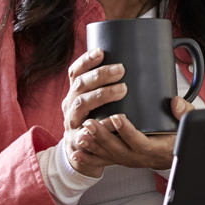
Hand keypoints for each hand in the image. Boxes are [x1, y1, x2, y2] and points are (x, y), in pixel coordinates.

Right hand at [61, 48, 126, 175]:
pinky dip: (101, 125)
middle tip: (121, 70)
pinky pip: (88, 131)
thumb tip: (134, 67)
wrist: (80, 152)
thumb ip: (109, 88)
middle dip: (99, 75)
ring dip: (100, 95)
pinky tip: (115, 120)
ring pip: (81, 105)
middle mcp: (70, 105)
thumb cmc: (95, 120)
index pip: (76, 72)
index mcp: (75, 93)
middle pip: (80, 86)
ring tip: (122, 90)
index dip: (86, 61)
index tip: (101, 51)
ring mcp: (72, 122)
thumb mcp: (96, 102)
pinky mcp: (78, 140)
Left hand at [76, 114, 176, 170]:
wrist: (172, 156)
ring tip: (81, 134)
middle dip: (103, 137)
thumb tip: (176, 102)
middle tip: (90, 123)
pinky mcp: (121, 159)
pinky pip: (103, 161)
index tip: (117, 118)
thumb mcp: (185, 124)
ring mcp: (128, 159)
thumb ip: (182, 113)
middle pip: (118, 149)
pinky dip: (89, 157)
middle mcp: (139, 157)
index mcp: (155, 148)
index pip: (139, 141)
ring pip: (108, 155)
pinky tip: (76, 152)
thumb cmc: (177, 138)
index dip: (127, 131)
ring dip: (93, 145)